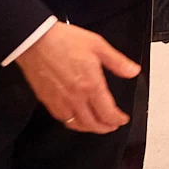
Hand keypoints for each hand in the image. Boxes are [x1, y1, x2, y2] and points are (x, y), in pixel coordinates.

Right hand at [15, 22, 141, 133]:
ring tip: (96, 125)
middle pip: (93, 124)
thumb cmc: (63, 40)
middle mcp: (76, 97)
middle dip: (105, 128)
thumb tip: (133, 71)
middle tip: (112, 126)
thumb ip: (117, 61)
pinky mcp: (47, 100)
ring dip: (89, 128)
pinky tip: (75, 118)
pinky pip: (62, 119)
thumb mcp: (97, 45)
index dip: (117, 119)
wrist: (36, 41)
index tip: (122, 119)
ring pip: (77, 125)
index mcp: (91, 84)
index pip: (108, 112)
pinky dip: (72, 123)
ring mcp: (60, 101)